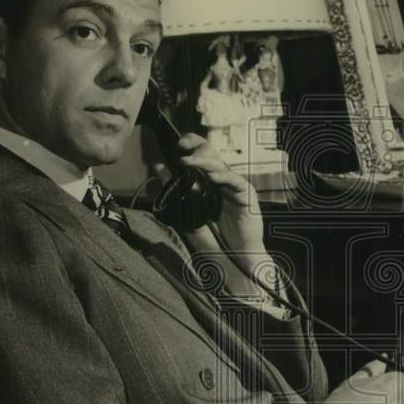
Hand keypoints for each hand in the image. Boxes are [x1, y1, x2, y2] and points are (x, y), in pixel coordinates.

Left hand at [176, 133, 265, 269]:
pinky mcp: (247, 196)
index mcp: (208, 180)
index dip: (192, 144)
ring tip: (187, 162)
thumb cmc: (213, 238)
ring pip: (220, 165)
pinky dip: (224, 177)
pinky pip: (236, 182)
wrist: (234, 259)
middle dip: (197, 148)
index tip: (179, 144)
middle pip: (211, 154)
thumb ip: (174, 188)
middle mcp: (222, 180)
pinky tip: (212, 177)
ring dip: (203, 162)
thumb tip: (157, 165)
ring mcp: (235, 187)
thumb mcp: (187, 211)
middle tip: (182, 153)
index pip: (201, 153)